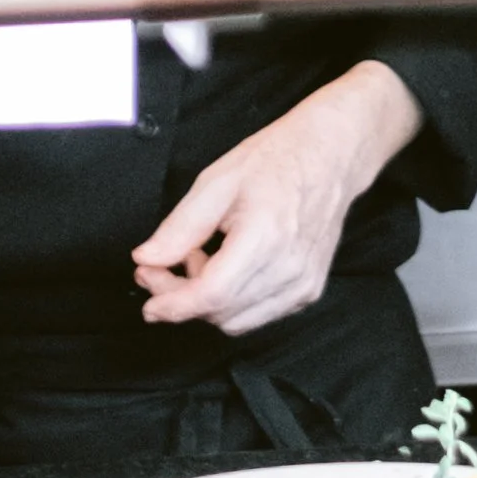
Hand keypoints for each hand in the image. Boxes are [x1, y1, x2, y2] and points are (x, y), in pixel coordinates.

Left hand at [131, 62, 422, 339]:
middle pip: (220, 313)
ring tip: (199, 258)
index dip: (172, 304)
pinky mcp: (308, 292)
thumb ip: (179, 227)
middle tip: (160, 267)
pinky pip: (258, 314)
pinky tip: (226, 266)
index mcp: (264, 238)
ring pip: (237, 321)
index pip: (211, 295)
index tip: (148, 301)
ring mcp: (303, 285)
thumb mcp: (216, 182)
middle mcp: (288, 270)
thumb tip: (147, 259)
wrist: (329, 156)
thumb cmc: (276, 160)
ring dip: (207, 301)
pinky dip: (233, 301)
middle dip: (182, 298)